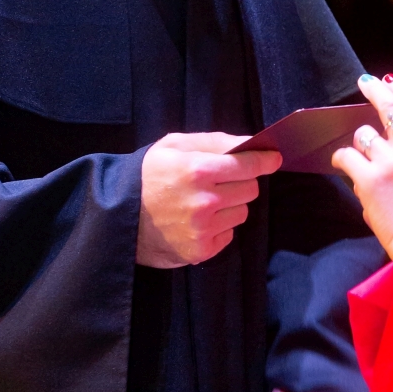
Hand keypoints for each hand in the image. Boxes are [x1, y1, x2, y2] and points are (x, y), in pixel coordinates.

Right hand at [137, 132, 280, 268]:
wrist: (118, 215)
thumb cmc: (148, 174)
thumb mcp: (174, 145)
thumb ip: (214, 141)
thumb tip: (249, 141)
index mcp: (198, 170)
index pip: (248, 165)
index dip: (264, 160)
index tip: (274, 158)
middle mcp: (204, 201)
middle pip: (250, 189)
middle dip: (242, 182)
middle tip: (221, 180)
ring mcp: (203, 229)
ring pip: (242, 212)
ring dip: (231, 205)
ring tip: (205, 202)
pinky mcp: (201, 250)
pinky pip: (229, 234)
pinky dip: (220, 227)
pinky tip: (199, 221)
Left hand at [331, 75, 392, 260]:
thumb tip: (391, 135)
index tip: (389, 80)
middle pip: (389, 108)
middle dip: (376, 91)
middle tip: (365, 83)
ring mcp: (389, 161)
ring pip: (362, 135)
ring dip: (359, 146)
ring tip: (363, 161)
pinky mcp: (368, 178)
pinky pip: (345, 156)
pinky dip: (342, 160)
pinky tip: (345, 167)